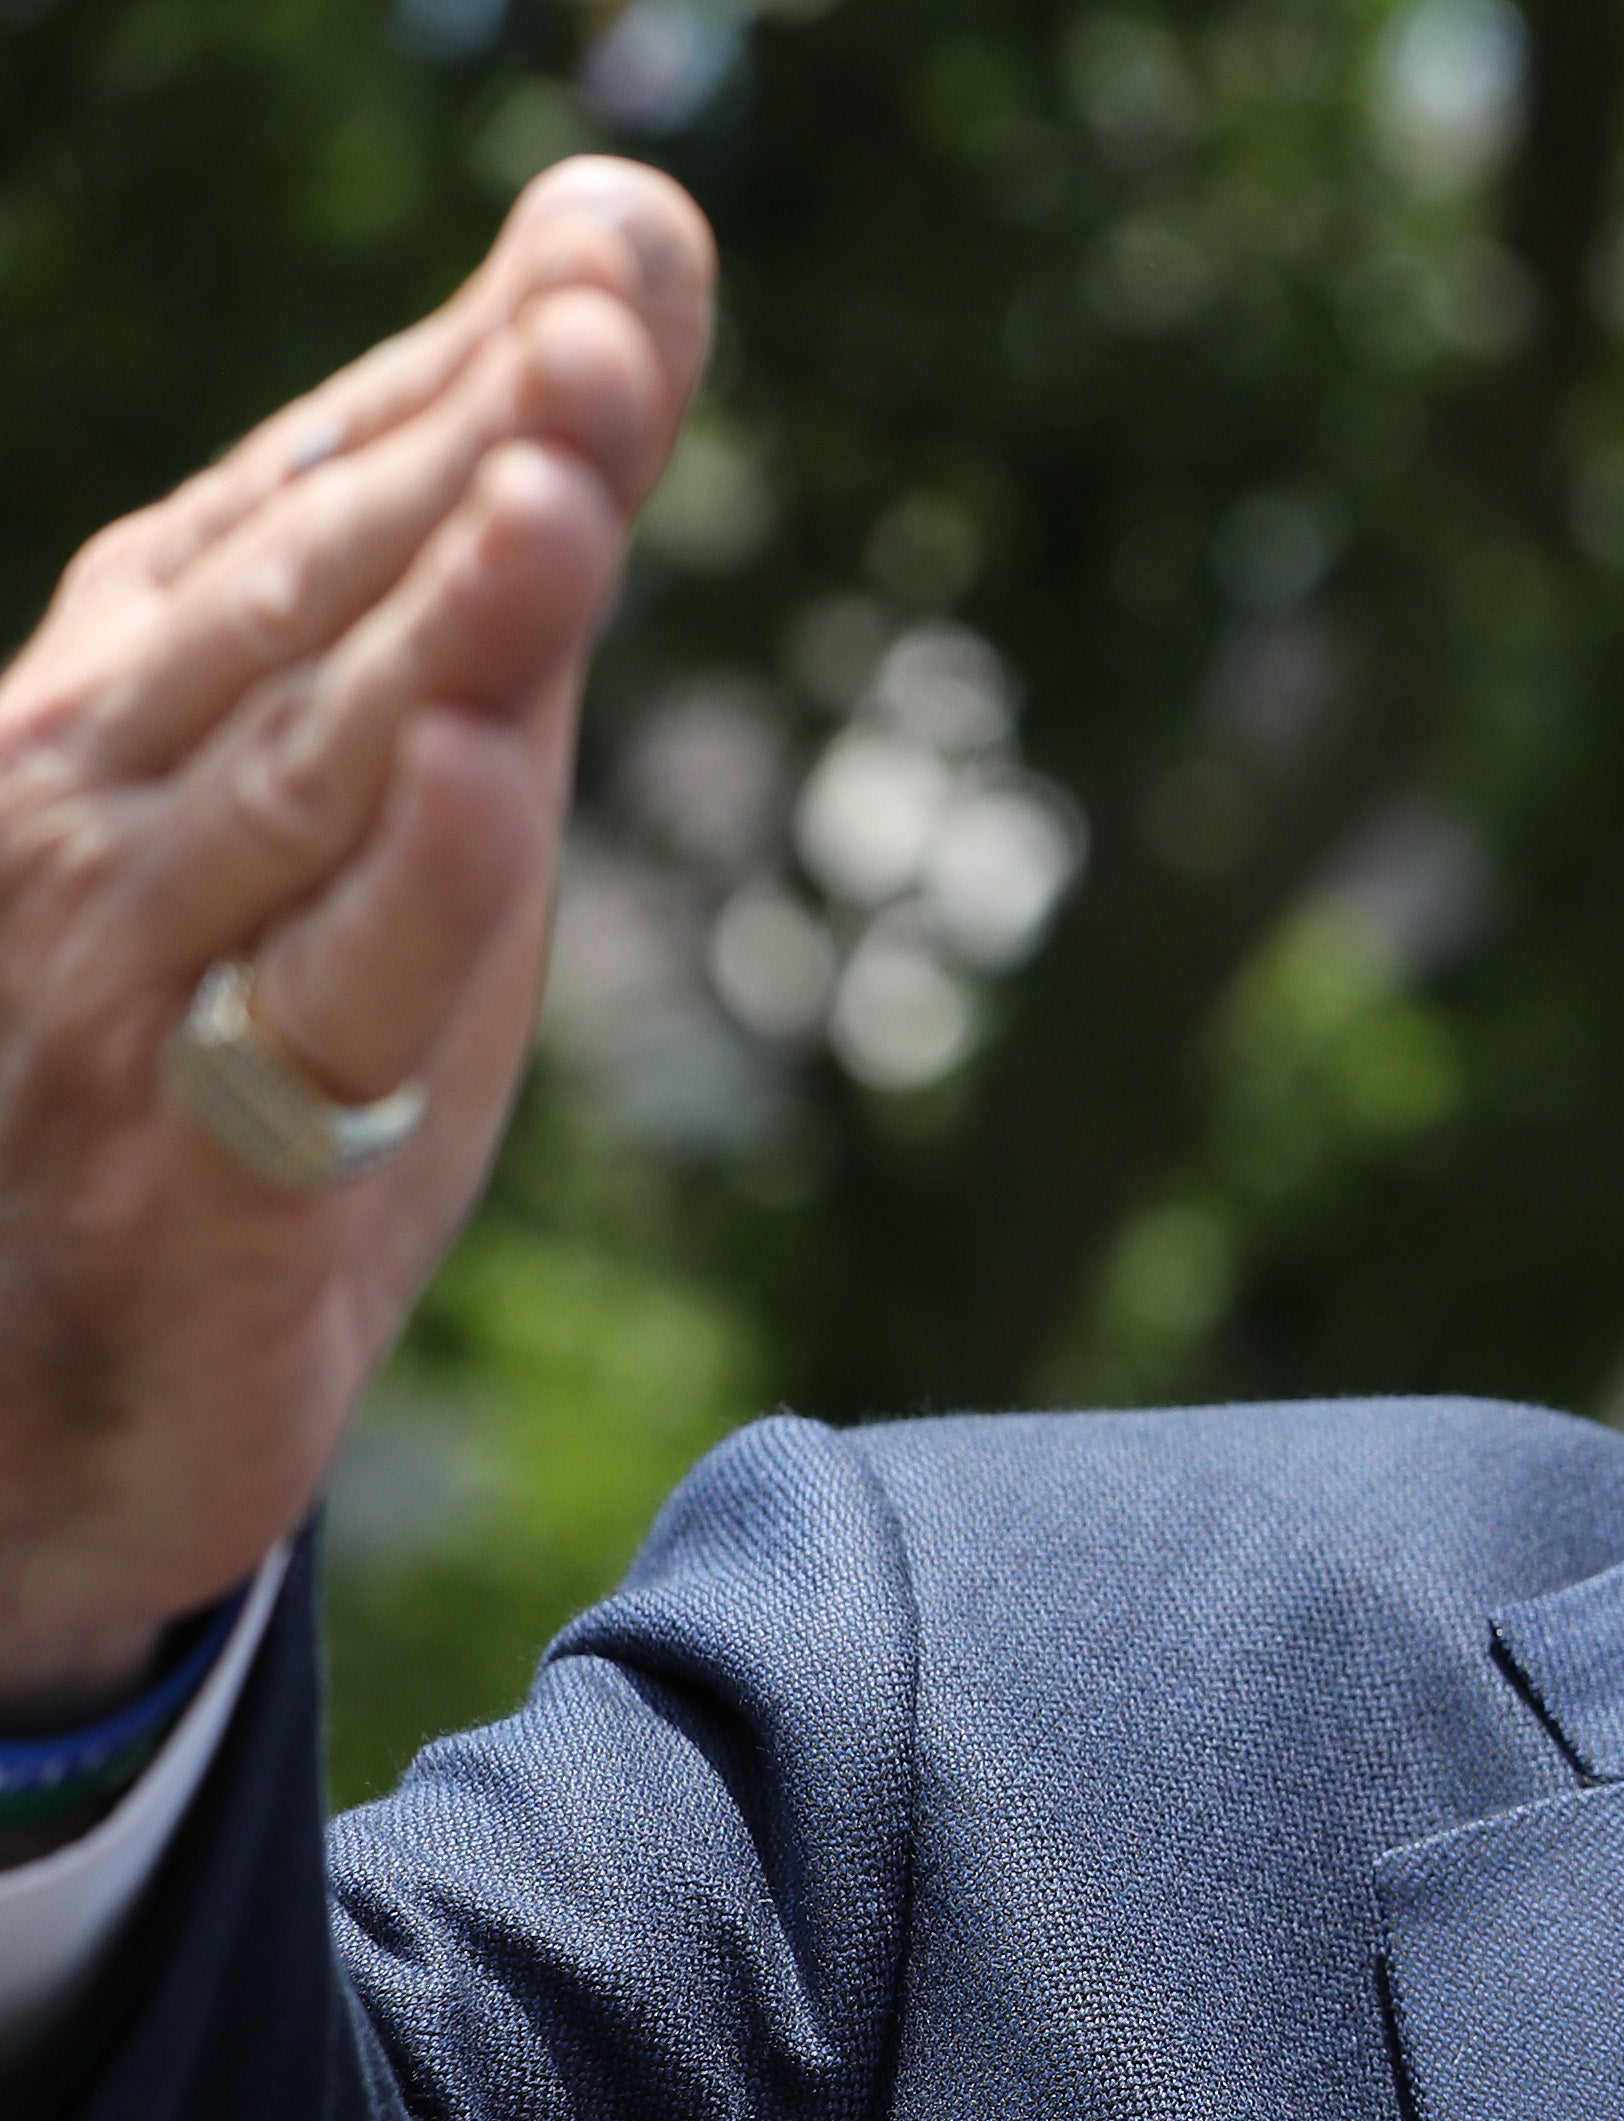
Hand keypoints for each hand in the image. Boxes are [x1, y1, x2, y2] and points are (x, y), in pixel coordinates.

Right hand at [0, 159, 714, 1723]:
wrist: (33, 1417)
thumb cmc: (218, 1069)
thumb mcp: (370, 821)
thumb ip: (480, 611)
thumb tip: (604, 336)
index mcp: (139, 707)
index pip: (314, 503)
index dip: (464, 370)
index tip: (615, 249)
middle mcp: (108, 811)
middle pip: (319, 602)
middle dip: (466, 450)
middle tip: (604, 321)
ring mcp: (135, 980)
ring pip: (316, 772)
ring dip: (448, 628)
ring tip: (563, 491)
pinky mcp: (203, 1172)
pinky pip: (316, 1010)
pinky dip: (408, 893)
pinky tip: (487, 784)